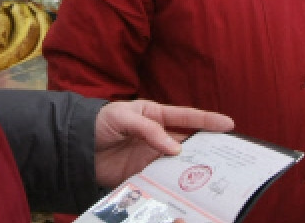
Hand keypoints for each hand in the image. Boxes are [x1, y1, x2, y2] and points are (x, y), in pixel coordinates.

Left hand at [93, 99, 233, 187]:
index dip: (207, 120)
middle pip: (187, 143)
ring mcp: (151, 156)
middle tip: (228, 155)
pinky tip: (185, 188)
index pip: (186, 117)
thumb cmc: (99, 123)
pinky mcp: (143, 174)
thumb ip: (149, 130)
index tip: (228, 124)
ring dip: (192, 168)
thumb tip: (174, 149)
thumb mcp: (124, 117)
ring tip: (212, 174)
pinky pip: (163, 178)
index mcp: (155, 115)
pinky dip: (174, 183)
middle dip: (206, 147)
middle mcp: (158, 136)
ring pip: (178, 163)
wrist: (76, 147)